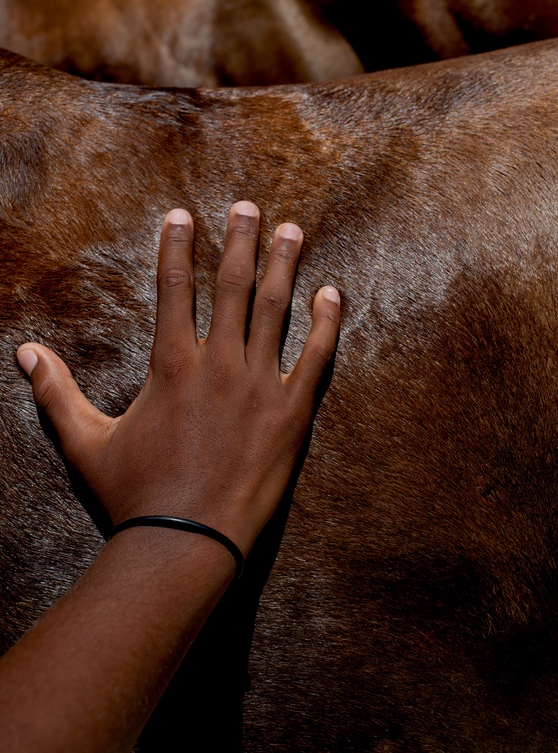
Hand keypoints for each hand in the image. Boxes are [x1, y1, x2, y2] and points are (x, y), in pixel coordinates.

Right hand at [17, 202, 339, 556]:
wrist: (184, 545)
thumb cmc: (132, 495)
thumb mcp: (84, 442)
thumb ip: (54, 392)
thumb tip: (23, 352)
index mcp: (171, 365)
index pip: (173, 289)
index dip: (176, 247)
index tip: (182, 215)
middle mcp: (219, 365)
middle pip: (233, 286)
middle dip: (241, 240)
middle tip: (249, 207)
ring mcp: (260, 387)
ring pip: (276, 310)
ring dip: (285, 266)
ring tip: (293, 231)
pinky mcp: (292, 414)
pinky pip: (317, 358)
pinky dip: (327, 323)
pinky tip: (332, 292)